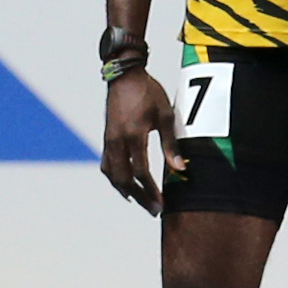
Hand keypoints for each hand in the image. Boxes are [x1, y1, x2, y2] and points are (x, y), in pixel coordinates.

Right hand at [100, 70, 181, 214]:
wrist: (124, 76)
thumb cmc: (148, 93)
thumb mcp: (166, 115)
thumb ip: (171, 144)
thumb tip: (181, 169)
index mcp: (133, 136)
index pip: (141, 172)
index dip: (151, 191)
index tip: (162, 204)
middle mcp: (117, 141)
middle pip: (125, 179)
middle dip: (140, 197)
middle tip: (154, 210)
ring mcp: (109, 141)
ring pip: (113, 175)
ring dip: (126, 191)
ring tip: (141, 202)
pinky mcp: (106, 139)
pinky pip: (107, 166)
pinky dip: (116, 179)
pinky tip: (125, 187)